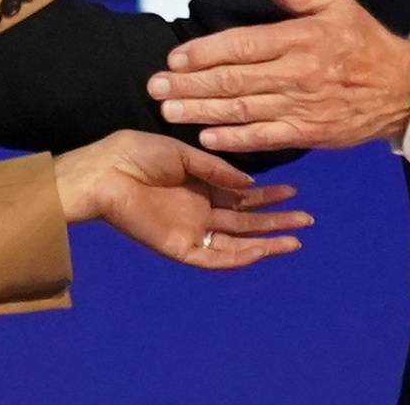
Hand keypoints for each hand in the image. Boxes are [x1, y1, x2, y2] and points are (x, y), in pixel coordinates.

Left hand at [52, 130, 310, 269]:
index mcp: (197, 184)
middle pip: (245, 219)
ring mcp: (190, 229)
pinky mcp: (180, 247)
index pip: (239, 193)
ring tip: (296, 238)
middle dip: (275, 219)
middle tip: (306, 218)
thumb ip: (216, 169)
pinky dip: (240, 256)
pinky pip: (215, 257)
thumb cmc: (134, 153)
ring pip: (237, 241)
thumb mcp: (182, 153)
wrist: (103, 172)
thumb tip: (249, 182)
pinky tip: (263, 250)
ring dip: (266, 241)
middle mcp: (198, 209)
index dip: (266, 194)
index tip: (293, 190)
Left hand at [148, 0, 409, 152]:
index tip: (174, 58)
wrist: (403, 89)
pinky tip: (207, 138)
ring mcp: (301, 107)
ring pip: (243, 110)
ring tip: (169, 112)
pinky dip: (235, 140)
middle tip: (155, 87)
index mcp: (299, 39)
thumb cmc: (363, 40)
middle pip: (233, 80)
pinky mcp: (309, 133)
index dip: (205, 53)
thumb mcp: (335, 2)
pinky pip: (265, 138)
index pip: (242, 45)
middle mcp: (297, 74)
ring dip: (202, 112)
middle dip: (190, 85)